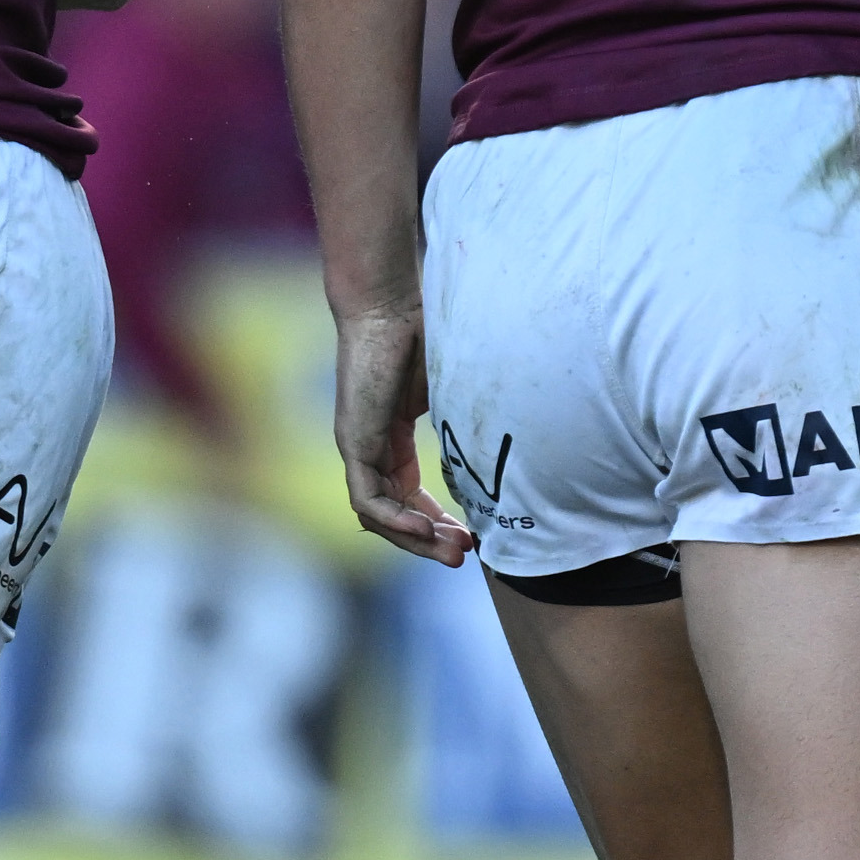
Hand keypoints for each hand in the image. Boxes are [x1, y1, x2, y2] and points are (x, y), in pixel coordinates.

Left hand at [331, 300, 471, 564]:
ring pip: (378, 515)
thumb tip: (505, 448)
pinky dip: (395, 520)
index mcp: (392, 438)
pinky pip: (367, 499)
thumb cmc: (424, 333)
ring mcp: (359, 447)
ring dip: (414, 538)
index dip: (440, 521)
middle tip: (464, 557)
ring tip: (451, 551)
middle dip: (430, 541)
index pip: (411, 496)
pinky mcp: (354, 441)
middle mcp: (372, 448)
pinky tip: (425, 530)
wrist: (391, 303)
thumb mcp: (451, 391)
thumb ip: (463, 425)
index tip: (472, 536)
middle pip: (394, 514)